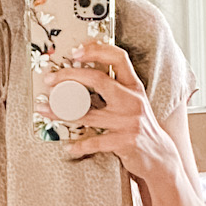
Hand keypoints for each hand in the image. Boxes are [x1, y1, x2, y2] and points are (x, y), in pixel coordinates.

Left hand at [36, 39, 179, 186]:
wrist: (160, 155)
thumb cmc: (140, 127)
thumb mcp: (135, 102)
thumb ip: (117, 89)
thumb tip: (85, 76)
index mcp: (134, 87)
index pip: (118, 58)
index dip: (97, 50)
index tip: (75, 51)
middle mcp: (133, 100)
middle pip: (98, 80)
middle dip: (70, 76)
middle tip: (51, 79)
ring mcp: (129, 121)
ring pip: (89, 114)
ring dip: (62, 112)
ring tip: (45, 111)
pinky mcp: (125, 142)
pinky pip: (96, 142)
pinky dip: (80, 145)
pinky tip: (69, 145)